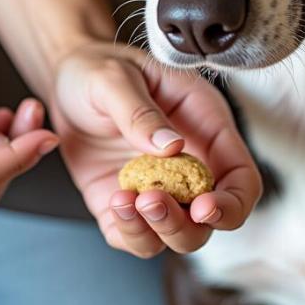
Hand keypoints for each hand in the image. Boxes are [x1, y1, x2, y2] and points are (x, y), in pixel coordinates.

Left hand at [52, 41, 261, 257]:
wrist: (63, 79)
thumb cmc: (98, 68)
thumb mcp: (114, 78)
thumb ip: (140, 112)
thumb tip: (172, 146)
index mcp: (205, 124)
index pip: (240, 176)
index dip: (232, 201)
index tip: (204, 208)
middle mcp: (188, 162)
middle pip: (210, 218)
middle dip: (186, 224)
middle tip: (151, 202)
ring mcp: (159, 187)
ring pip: (178, 234)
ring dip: (156, 231)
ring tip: (124, 201)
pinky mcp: (127, 204)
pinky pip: (138, 237)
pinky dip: (129, 233)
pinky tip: (113, 204)